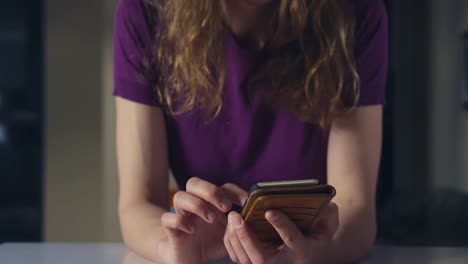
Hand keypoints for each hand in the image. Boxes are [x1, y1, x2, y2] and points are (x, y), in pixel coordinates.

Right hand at [158, 177, 247, 263]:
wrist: (190, 260)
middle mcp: (194, 204)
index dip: (234, 191)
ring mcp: (181, 215)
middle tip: (225, 207)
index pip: (221, 186)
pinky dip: (180, 221)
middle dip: (211, 191)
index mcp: (211, 203)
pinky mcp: (171, 230)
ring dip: (197, 205)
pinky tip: (193, 230)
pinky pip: (167, 218)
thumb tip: (259, 216)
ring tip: (212, 219)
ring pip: (179, 196)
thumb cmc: (213, 243)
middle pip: (194, 183)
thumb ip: (241, 224)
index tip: (246, 203)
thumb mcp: (231, 234)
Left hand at [224, 202, 338, 263]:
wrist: (308, 255)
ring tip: (232, 217)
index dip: (281, 225)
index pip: (291, 238)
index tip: (269, 211)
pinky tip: (230, 225)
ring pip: (246, 259)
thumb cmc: (316, 236)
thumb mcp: (327, 226)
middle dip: (247, 236)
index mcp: (302, 251)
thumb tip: (326, 204)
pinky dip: (232, 243)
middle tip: (237, 215)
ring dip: (236, 238)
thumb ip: (329, 216)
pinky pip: (238, 259)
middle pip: (261, 256)